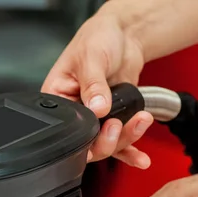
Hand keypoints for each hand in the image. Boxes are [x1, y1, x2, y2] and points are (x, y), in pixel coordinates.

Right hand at [41, 12, 152, 167]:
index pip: (65, 129)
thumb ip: (93, 84)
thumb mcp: (91, 58)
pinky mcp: (113, 120)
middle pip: (86, 144)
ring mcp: (95, 120)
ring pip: (107, 145)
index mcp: (57, 99)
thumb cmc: (97, 39)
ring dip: (126, 139)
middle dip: (107, 140)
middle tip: (118, 124)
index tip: (102, 127)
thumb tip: (97, 107)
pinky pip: (120, 144)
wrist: (123, 35)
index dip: (84, 135)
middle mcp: (74, 114)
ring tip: (141, 122)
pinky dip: (131, 153)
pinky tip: (141, 159)